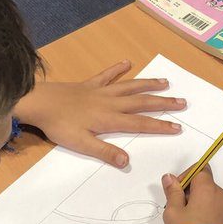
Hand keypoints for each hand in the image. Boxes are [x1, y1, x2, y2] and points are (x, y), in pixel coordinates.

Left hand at [14, 61, 185, 167]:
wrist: (40, 102)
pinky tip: (127, 62)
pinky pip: (107, 75)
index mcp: (110, 119)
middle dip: (163, 103)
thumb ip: (105, 152)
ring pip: (130, 86)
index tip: (178, 127)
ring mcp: (100, 91)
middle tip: (182, 102)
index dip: (160, 126)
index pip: (141, 123)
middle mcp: (110, 102)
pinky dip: (118, 69)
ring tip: (165, 83)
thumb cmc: (59, 125)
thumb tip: (126, 161)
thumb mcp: (81, 144)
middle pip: (142, 102)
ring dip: (148, 84)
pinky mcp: (89, 84)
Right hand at [161, 165, 222, 223]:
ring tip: (189, 222)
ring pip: (212, 198)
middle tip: (179, 209)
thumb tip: (169, 176)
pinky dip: (209, 213)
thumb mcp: (172, 212)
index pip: (200, 169)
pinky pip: (219, 210)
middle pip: (206, 184)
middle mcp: (222, 195)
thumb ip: (172, 192)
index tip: (176, 191)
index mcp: (207, 189)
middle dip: (191, 192)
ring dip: (201, 203)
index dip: (186, 176)